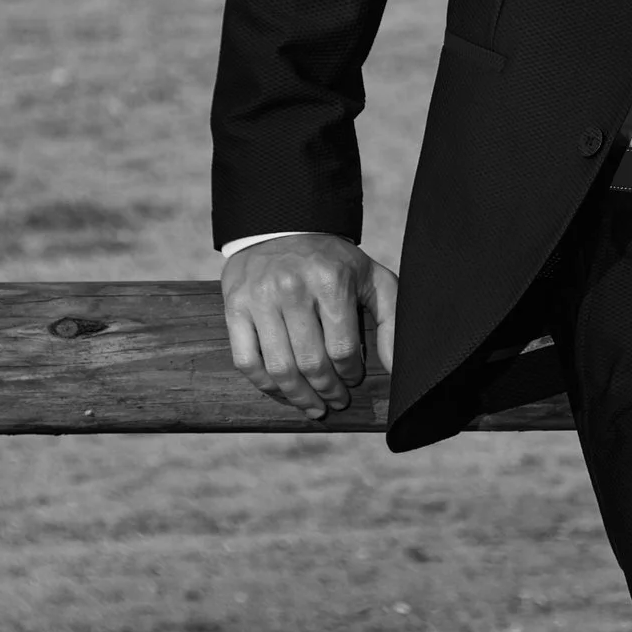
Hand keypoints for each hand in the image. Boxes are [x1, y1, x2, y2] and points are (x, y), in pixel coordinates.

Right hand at [220, 233, 397, 419]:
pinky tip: (282, 391)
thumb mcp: (372, 279)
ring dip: (299, 397)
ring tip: (313, 406)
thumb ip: (391, 321)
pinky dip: (264, 384)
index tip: (353, 379)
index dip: (350, 374)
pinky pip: (246, 360)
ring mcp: (259, 299)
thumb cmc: (333, 262)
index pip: (342, 349)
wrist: (282, 226)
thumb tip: (396, 368)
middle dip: (328, 391)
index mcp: (330, 281)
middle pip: (311, 363)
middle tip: (336, 401)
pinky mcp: (235, 307)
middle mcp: (292, 288)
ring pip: (279, 368)